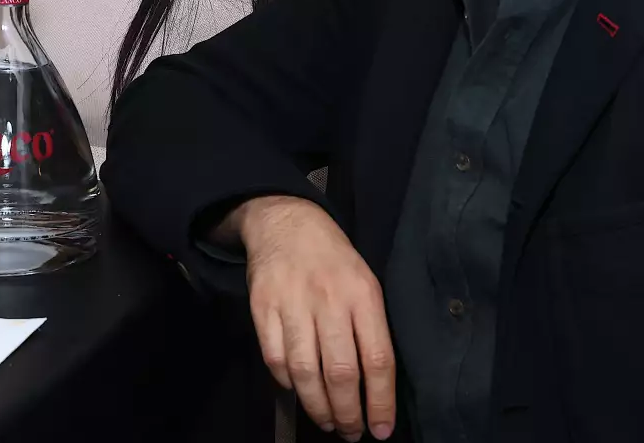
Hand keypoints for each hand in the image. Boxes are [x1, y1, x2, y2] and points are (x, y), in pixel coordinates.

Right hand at [230, 196, 395, 440]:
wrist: (287, 222)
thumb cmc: (335, 261)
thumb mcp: (366, 283)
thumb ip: (371, 328)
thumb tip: (377, 387)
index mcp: (363, 294)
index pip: (377, 359)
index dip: (380, 402)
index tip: (381, 430)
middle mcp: (329, 300)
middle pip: (340, 372)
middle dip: (348, 413)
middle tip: (352, 433)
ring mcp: (292, 304)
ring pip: (305, 372)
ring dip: (318, 407)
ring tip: (328, 421)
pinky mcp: (262, 308)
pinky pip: (275, 359)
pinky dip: (287, 384)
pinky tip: (299, 391)